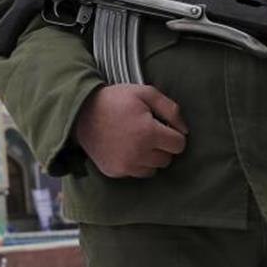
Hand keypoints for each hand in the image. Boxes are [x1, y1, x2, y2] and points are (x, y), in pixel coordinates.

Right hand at [74, 84, 188, 178]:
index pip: (179, 145)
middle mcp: (138, 153)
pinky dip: (136, 163)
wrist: (81, 112)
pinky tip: (126, 148)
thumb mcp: (145, 93)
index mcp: (149, 133)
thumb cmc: (116, 100)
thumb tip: (184, 130)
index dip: (173, 134)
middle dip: (162, 146)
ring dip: (151, 157)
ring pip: (154, 169)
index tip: (163, 126)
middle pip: (167, 159)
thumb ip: (171, 109)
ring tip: (137, 141)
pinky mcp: (115, 171)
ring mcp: (126, 165)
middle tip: (148, 132)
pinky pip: (137, 173)